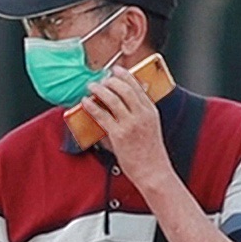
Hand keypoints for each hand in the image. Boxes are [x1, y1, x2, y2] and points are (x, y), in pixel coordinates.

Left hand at [80, 65, 171, 188]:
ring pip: (113, 98)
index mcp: (151, 111)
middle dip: (111, 80)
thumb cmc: (151, 154)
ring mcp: (131, 124)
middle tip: (101, 78)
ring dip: (100, 89)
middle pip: (125, 88)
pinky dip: (93, 106)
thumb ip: (139, 115)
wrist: (153, 171)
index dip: (125, 75)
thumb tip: (122, 108)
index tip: (116, 70)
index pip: (138, 86)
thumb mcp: (150, 128)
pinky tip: (86, 102)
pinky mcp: (119, 134)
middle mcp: (142, 114)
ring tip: (91, 86)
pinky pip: (103, 115)